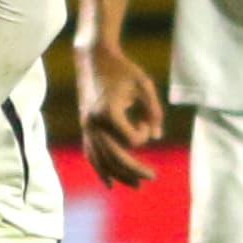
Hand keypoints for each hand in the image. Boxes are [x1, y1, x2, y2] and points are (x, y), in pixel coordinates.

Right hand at [75, 38, 166, 187]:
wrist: (94, 58)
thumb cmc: (122, 70)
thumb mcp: (144, 86)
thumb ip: (154, 112)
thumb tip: (157, 136)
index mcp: (108, 112)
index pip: (132, 140)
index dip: (144, 132)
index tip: (145, 118)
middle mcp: (94, 123)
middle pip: (116, 158)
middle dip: (135, 170)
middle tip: (152, 177)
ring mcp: (87, 127)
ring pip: (102, 161)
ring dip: (119, 175)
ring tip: (136, 185)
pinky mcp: (85, 127)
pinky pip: (91, 154)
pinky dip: (100, 170)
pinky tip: (110, 183)